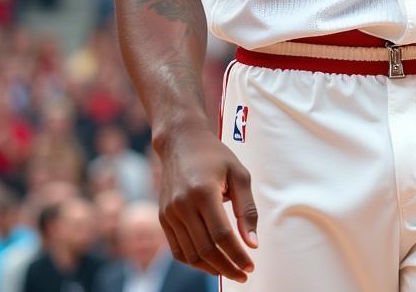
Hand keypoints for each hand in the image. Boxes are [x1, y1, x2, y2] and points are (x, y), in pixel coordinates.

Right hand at [155, 119, 258, 282]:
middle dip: (227, 267)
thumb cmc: (215, 155)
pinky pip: (177, 250)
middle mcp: (183, 205)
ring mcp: (170, 213)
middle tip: (244, 274)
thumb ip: (247, 209)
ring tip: (230, 270)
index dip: (238, 255)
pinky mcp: (163, 218)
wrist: (180, 141)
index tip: (251, 266)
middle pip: (206, 249)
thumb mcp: (238, 174)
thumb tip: (252, 243)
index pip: (222, 236)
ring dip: (212, 268)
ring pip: (191, 255)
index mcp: (203, 192)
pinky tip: (211, 262)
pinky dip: (195, 261)